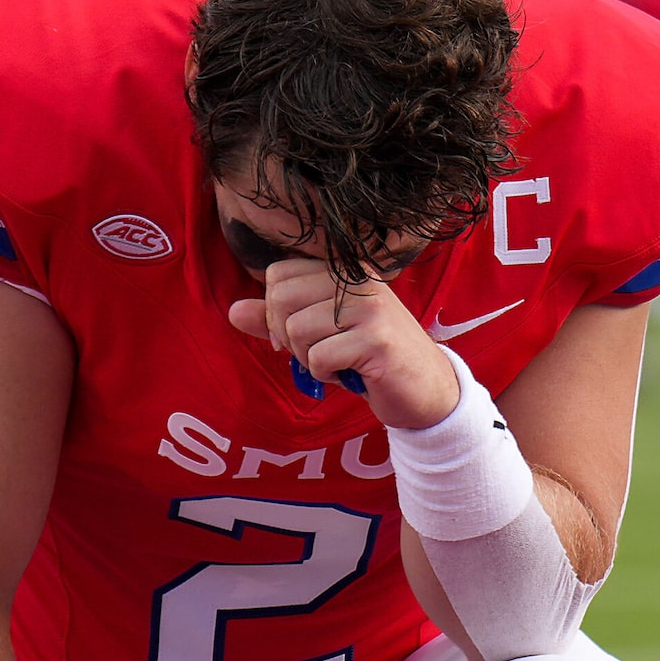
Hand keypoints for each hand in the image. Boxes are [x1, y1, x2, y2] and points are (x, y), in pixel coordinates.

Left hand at [228, 260, 460, 430]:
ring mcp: (370, 308)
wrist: (426, 390)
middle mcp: (357, 280)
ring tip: (337, 363)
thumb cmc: (370, 359)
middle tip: (314, 353)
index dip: (274, 311)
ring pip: (297, 329)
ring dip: (308, 359)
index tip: (299, 336)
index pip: (278, 275)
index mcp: (343, 270)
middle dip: (287, 336)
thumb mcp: (320, 335)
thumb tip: (234, 311)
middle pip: (281, 299)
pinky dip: (325, 375)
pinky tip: (349, 374)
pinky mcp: (377, 339)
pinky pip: (319, 357)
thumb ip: (278, 320)